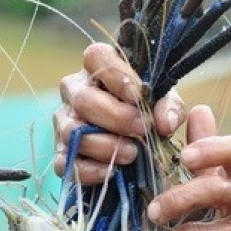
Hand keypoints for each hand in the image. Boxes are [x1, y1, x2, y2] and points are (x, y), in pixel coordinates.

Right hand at [52, 42, 186, 184]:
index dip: (116, 75)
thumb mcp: (165, 103)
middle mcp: (75, 91)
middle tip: (142, 129)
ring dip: (105, 145)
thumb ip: (169, 107)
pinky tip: (111, 173)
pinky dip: (88, 171)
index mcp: (98, 68)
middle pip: (84, 99)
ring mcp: (64, 122)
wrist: (136, 143)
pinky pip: (65, 163)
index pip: (97, 57)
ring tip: (131, 154)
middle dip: (116, 117)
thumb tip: (163, 124)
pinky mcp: (61, 153)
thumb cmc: (148, 112)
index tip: (139, 95)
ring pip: (73, 132)